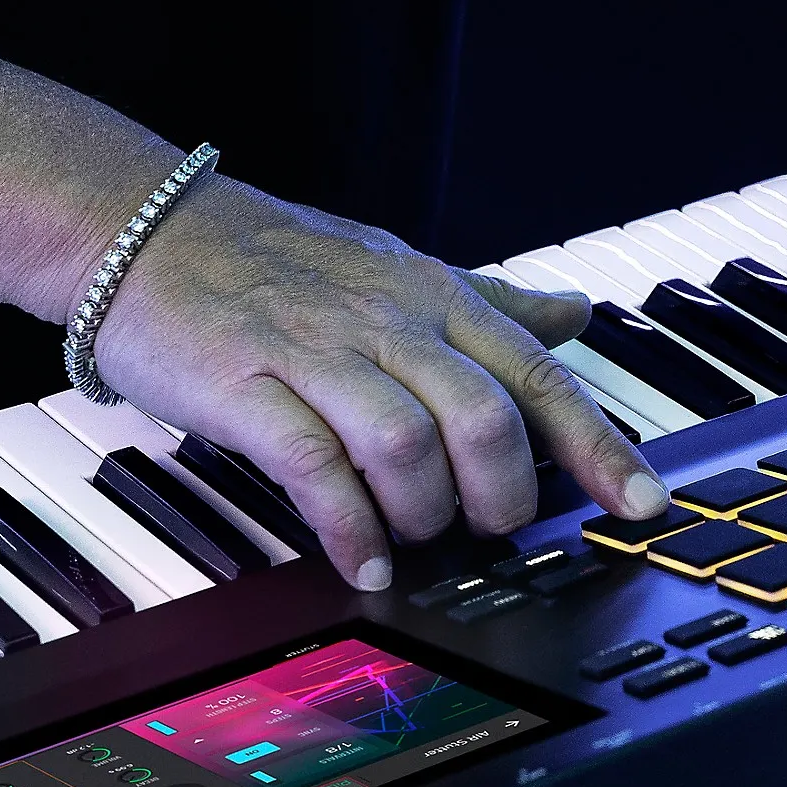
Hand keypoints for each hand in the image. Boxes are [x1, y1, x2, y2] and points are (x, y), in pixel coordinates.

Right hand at [87, 175, 669, 586]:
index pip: (537, 374)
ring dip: (424, 513)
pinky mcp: (246, 386)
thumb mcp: (399, 267)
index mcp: (435, 296)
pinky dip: (348, 525)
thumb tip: (576, 315)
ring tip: (415, 538)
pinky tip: (363, 556)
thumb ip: (490, 301)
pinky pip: (313, 467)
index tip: (640, 503)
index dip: (597, 445)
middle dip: (501, 493)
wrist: (146, 230)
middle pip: (483, 418)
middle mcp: (387, 321)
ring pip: (406, 445)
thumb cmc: (278, 260)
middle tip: (487, 526)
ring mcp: (315, 352)